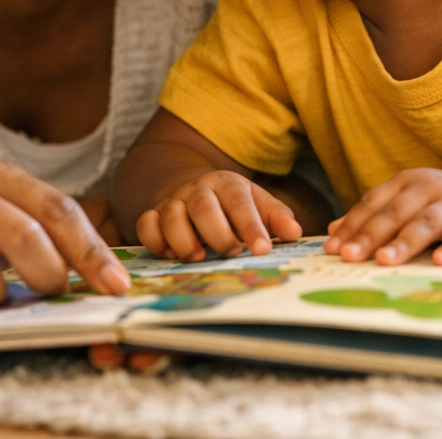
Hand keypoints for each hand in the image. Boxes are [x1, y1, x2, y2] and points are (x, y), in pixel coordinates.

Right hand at [135, 169, 301, 260]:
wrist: (192, 188)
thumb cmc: (231, 203)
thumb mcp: (256, 202)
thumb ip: (275, 216)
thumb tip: (295, 233)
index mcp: (227, 184)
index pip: (240, 202)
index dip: (252, 226)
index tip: (263, 249)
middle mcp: (197, 190)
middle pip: (203, 205)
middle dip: (217, 232)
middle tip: (231, 253)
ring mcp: (173, 201)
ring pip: (171, 215)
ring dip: (184, 240)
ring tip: (199, 258)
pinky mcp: (153, 215)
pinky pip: (146, 225)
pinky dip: (155, 241)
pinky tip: (170, 255)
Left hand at [323, 168, 441, 265]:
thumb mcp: (408, 204)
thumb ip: (374, 216)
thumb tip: (333, 232)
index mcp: (407, 182)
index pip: (374, 203)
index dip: (352, 225)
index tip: (334, 248)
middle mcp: (430, 187)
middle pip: (396, 212)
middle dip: (372, 235)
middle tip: (351, 256)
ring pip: (427, 221)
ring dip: (405, 241)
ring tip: (386, 260)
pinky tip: (440, 262)